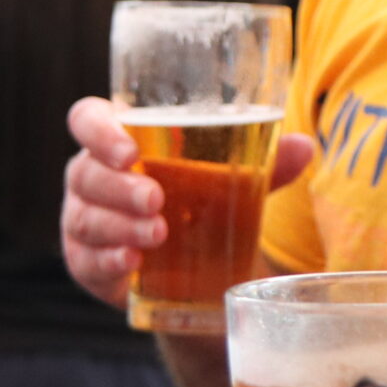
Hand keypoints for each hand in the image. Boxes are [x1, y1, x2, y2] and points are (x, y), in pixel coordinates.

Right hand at [60, 97, 311, 305]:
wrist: (190, 267)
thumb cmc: (199, 201)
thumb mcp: (230, 180)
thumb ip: (263, 163)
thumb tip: (304, 146)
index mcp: (116, 140)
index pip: (87, 120)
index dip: (99, 131)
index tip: (130, 149)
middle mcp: (91, 176)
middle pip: (85, 173)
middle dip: (120, 187)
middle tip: (157, 199)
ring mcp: (82, 220)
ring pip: (85, 217)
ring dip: (120, 226)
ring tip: (158, 235)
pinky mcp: (86, 261)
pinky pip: (86, 260)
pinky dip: (110, 260)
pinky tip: (133, 263)